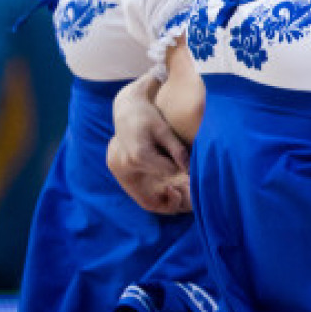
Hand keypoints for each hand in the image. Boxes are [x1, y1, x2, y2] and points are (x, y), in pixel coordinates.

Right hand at [107, 80, 191, 214]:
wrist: (125, 109)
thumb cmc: (148, 116)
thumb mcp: (165, 131)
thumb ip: (177, 150)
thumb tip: (190, 169)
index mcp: (139, 155)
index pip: (168, 172)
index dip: (183, 174)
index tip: (193, 175)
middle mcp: (125, 166)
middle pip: (150, 196)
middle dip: (170, 202)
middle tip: (186, 195)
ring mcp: (118, 171)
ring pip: (141, 198)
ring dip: (159, 202)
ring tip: (177, 194)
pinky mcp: (117, 171)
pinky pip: (135, 191)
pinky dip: (150, 195)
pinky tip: (165, 188)